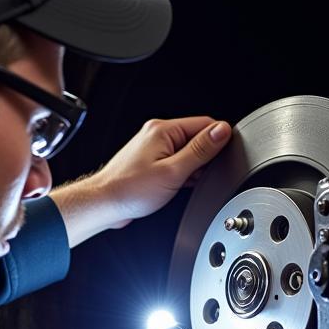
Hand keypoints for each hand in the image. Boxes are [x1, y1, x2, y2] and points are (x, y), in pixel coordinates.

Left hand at [95, 116, 231, 226]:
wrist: (104, 204)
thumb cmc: (130, 190)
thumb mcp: (173, 171)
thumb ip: (200, 150)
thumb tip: (222, 131)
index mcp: (163, 130)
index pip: (205, 123)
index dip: (219, 140)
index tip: (223, 157)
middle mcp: (158, 134)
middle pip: (197, 138)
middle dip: (204, 158)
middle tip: (194, 177)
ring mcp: (154, 148)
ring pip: (187, 153)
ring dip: (192, 169)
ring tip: (178, 183)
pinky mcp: (152, 162)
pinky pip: (176, 162)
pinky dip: (181, 174)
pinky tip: (174, 186)